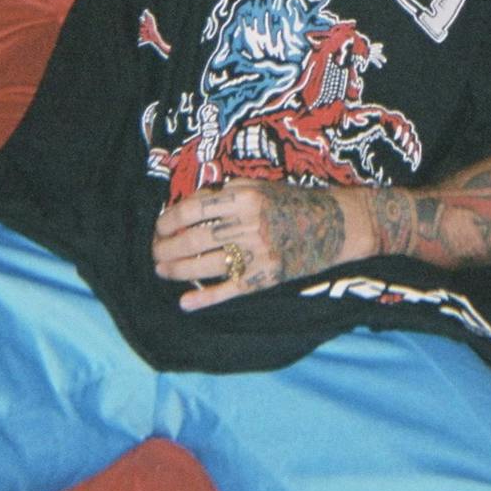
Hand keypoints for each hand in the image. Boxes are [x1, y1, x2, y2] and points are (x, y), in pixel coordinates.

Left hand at [152, 181, 372, 312]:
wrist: (337, 223)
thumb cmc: (293, 201)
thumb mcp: (259, 187)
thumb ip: (225, 195)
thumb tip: (187, 207)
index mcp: (244, 197)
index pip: (192, 210)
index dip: (167, 221)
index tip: (158, 228)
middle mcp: (248, 224)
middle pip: (192, 240)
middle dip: (165, 249)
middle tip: (154, 253)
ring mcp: (257, 253)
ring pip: (204, 265)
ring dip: (176, 270)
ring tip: (162, 270)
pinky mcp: (265, 277)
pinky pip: (227, 290)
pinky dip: (203, 298)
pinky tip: (185, 302)